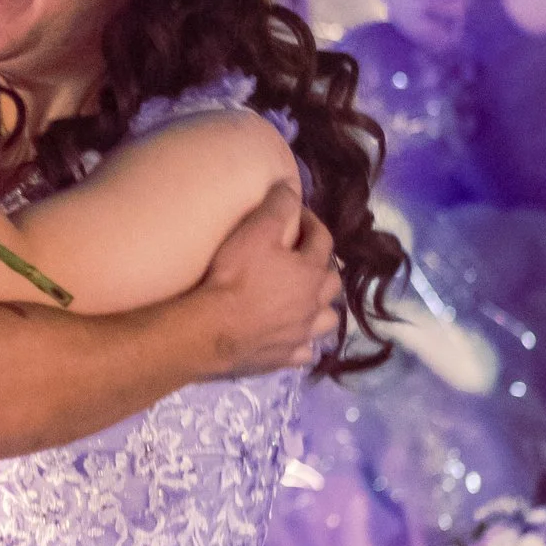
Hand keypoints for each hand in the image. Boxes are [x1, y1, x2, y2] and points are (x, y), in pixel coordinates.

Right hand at [188, 183, 340, 377]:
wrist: (213, 330)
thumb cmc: (236, 277)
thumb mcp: (255, 231)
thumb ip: (277, 206)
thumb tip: (290, 187)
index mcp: (311, 271)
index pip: (322, 239)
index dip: (311, 222)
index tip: (296, 215)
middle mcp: (313, 303)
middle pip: (332, 282)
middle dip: (321, 266)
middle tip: (301, 259)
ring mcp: (301, 334)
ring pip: (327, 320)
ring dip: (320, 308)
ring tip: (305, 301)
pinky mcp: (284, 358)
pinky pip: (304, 351)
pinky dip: (302, 342)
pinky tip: (292, 339)